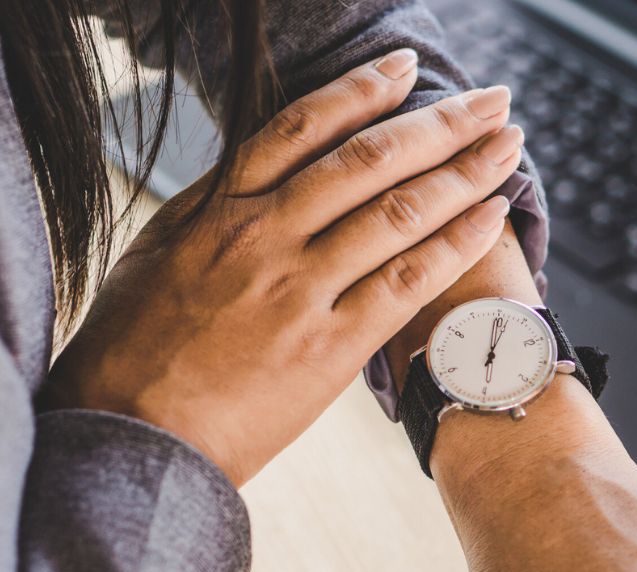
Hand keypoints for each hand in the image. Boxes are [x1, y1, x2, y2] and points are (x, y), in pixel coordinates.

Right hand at [45, 50, 524, 483]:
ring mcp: (299, 291)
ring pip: (397, 213)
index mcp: (218, 210)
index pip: (303, 127)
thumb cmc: (128, 353)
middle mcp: (264, 238)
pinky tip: (491, 217)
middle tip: (492, 100)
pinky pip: (405, 284)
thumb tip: (248, 172)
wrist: (129, 437)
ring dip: (464, 173)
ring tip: (508, 146)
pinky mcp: (328, 348)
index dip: (363, 90)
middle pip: (369, 160)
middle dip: (441, 123)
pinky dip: (455, 244)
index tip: (406, 69)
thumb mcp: (153, 256)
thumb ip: (209, 210)